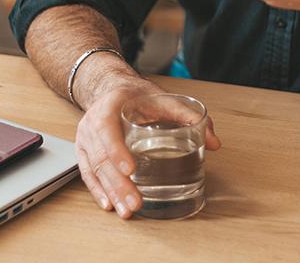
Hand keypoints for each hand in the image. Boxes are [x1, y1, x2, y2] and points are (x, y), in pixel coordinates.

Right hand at [75, 80, 220, 218]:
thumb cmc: (137, 96)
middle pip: (102, 157)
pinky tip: (110, 205)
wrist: (112, 90)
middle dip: (119, 183)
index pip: (108, 130)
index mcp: (110, 107)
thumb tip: (214, 142)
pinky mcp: (86, 152)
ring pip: (95, 169)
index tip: (131, 169)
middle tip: (136, 201)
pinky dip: (99, 191)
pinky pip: (89, 174)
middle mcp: (93, 123)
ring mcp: (86, 139)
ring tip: (127, 210)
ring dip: (111, 192)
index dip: (117, 151)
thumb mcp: (163, 98)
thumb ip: (188, 116)